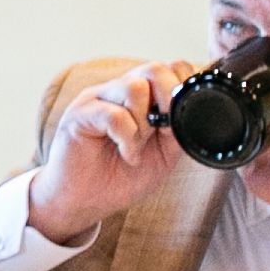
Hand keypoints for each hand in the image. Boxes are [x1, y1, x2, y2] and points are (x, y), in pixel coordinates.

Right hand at [25, 61, 188, 245]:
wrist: (83, 202)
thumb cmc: (119, 177)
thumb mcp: (163, 155)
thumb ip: (177, 131)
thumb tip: (191, 113)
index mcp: (141, 97)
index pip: (170, 68)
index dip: (183, 89)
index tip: (181, 119)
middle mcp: (118, 91)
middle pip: (154, 69)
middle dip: (168, 99)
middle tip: (163, 131)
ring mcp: (97, 99)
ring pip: (134, 87)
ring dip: (144, 124)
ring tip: (137, 148)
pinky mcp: (79, 114)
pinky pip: (114, 114)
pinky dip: (128, 139)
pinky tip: (127, 155)